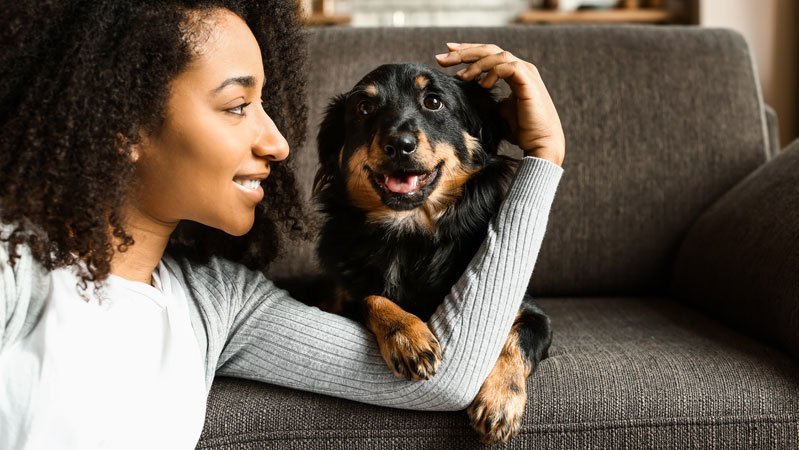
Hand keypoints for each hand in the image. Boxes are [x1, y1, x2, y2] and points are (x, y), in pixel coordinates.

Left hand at [435, 43, 564, 165]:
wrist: (540, 143)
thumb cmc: (520, 130)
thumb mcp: (496, 110)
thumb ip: (484, 97)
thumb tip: (463, 93)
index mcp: (513, 73)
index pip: (488, 55)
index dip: (467, 52)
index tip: (447, 54)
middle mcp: (520, 68)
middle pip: (489, 50)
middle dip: (464, 52)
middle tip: (442, 57)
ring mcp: (526, 72)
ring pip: (497, 55)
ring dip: (476, 63)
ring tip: (461, 77)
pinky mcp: (528, 81)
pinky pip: (508, 67)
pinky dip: (492, 72)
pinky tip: (482, 85)